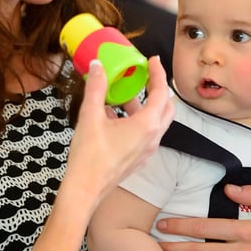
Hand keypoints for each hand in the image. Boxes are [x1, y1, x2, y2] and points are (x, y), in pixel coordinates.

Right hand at [65, 57, 172, 207]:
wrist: (85, 189)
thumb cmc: (89, 156)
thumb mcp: (90, 116)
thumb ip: (96, 88)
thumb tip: (97, 66)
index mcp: (147, 125)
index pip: (161, 92)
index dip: (158, 73)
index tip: (153, 61)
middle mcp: (152, 138)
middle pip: (165, 108)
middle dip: (157, 90)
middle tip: (145, 77)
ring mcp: (147, 151)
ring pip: (155, 122)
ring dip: (144, 106)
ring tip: (124, 95)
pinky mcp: (138, 159)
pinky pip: (145, 134)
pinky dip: (137, 121)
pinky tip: (114, 117)